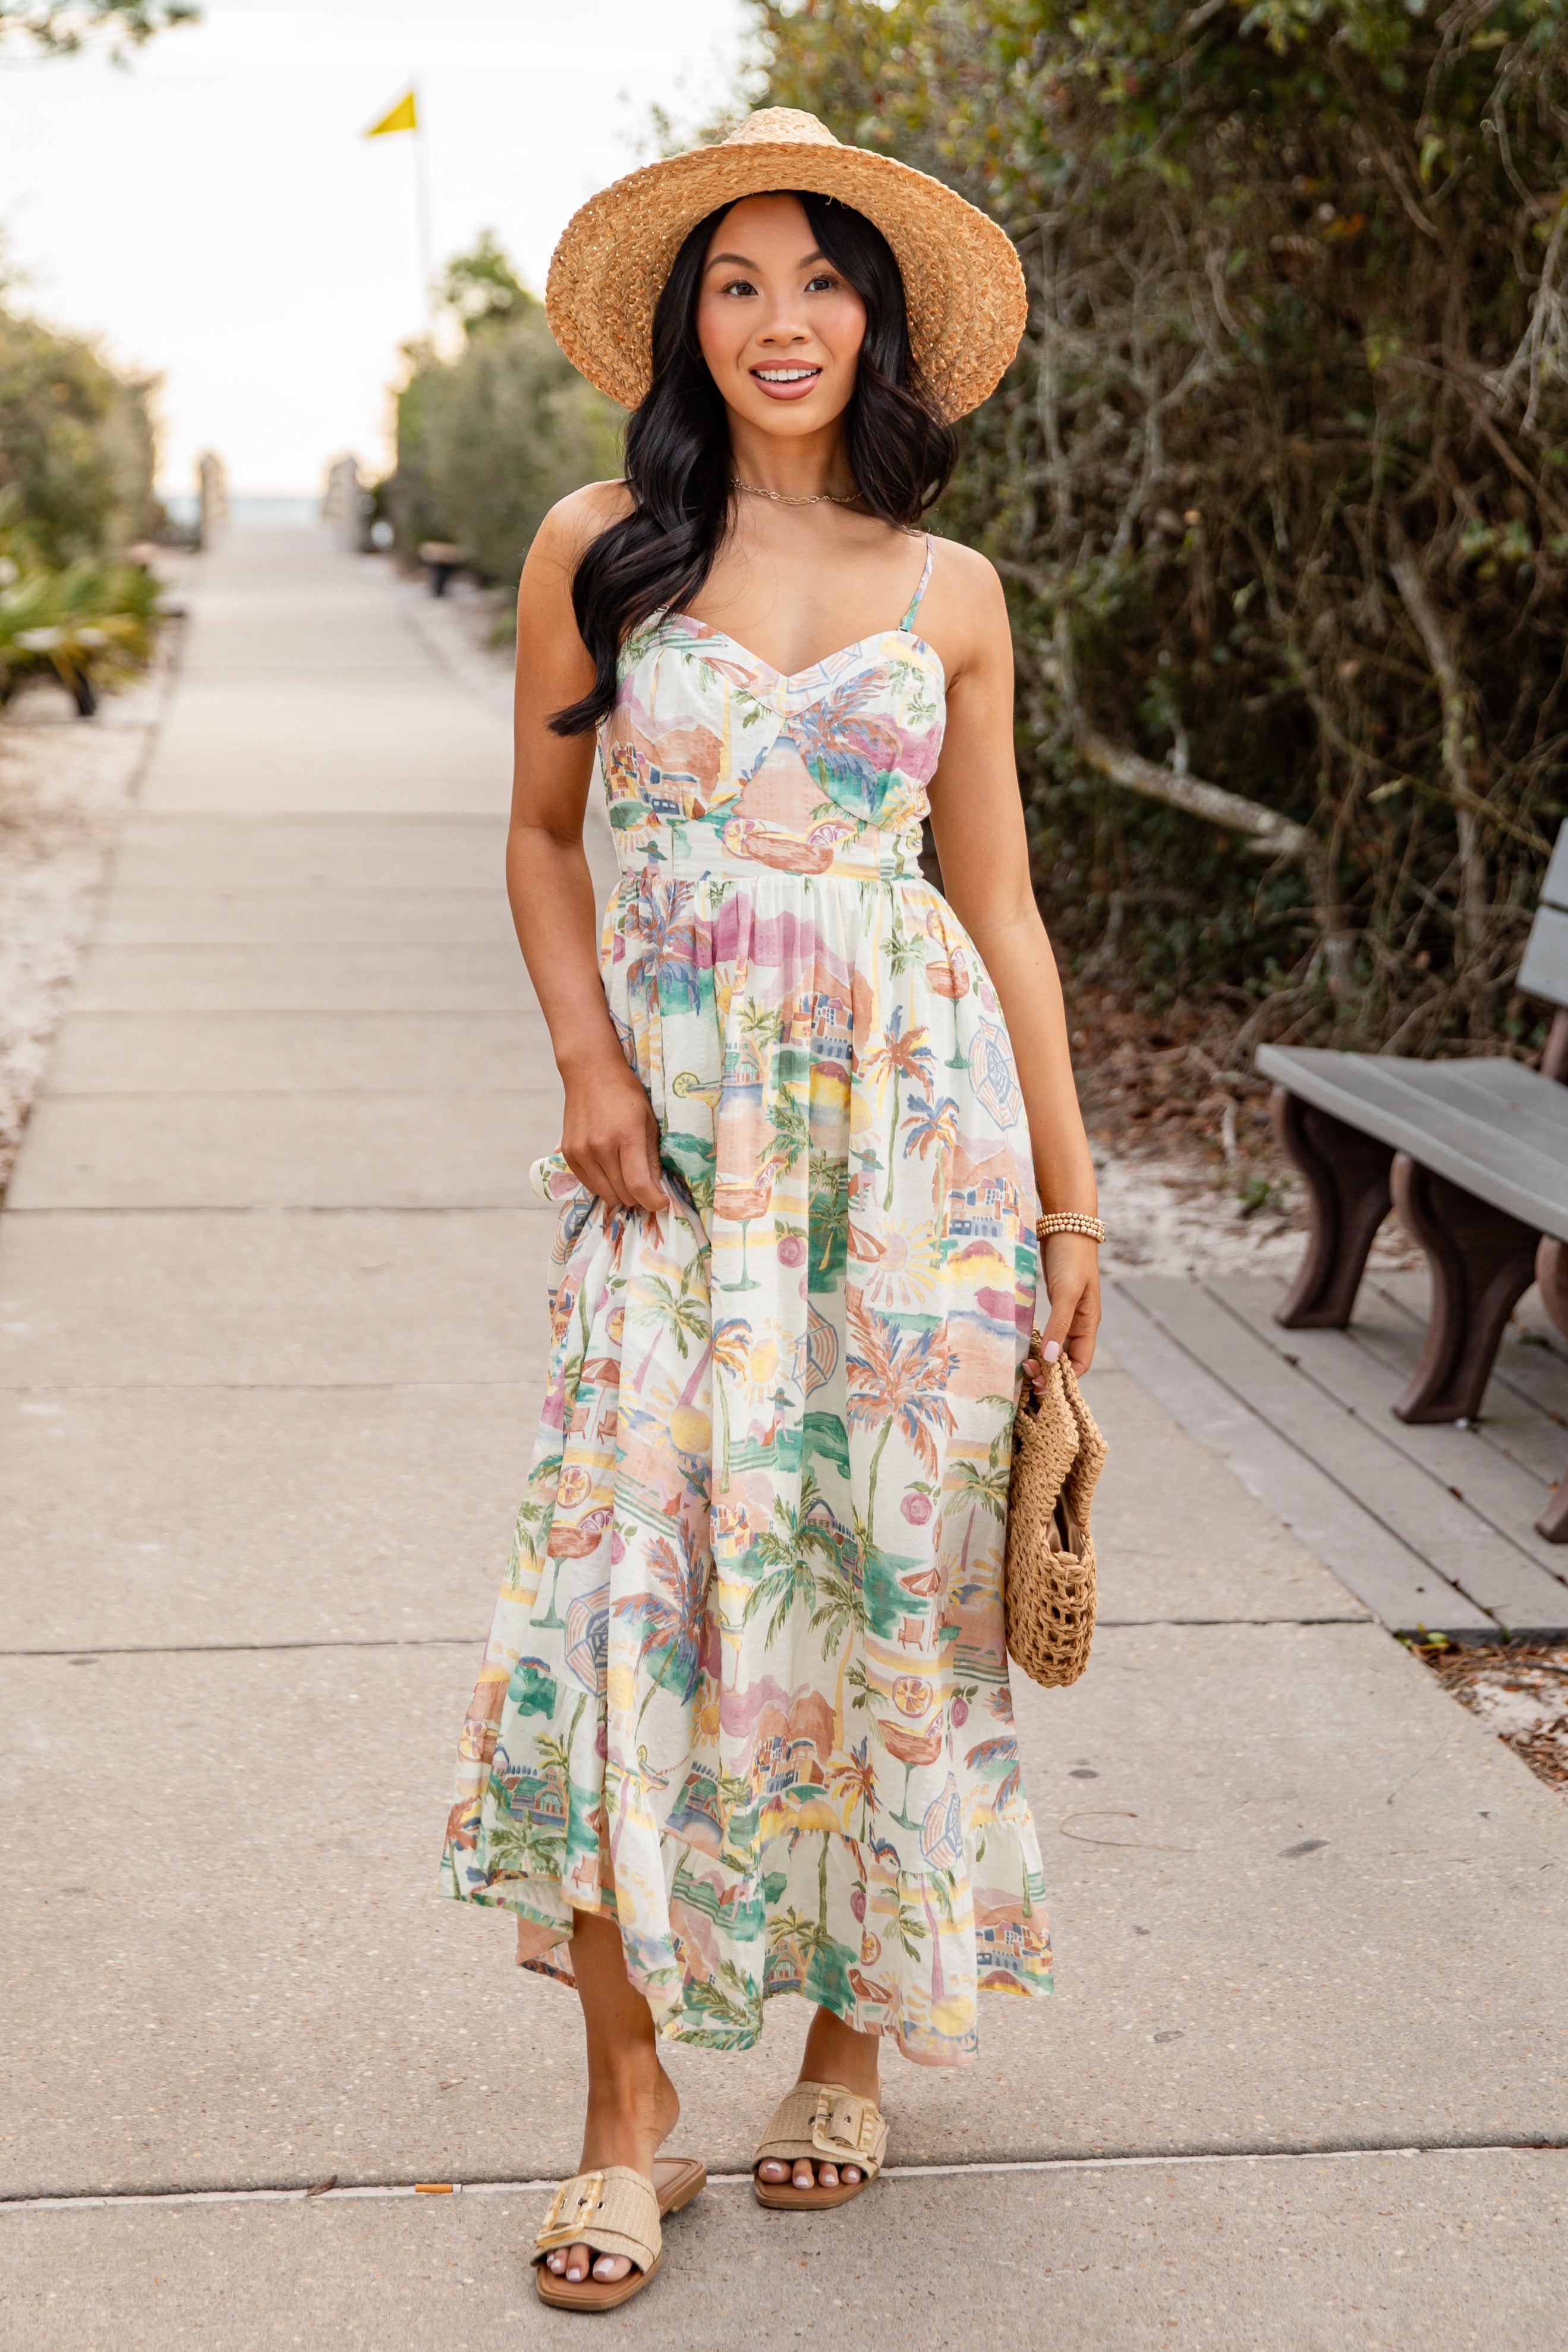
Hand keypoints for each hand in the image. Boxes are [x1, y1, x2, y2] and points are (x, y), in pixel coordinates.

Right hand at [560, 1057, 668, 1212]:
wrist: (590, 1073)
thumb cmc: (626, 1095)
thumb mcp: (649, 1122)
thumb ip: (652, 1158)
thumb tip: (657, 1190)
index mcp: (626, 1137)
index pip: (638, 1185)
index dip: (653, 1201)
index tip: (662, 1202)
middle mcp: (600, 1147)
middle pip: (623, 1194)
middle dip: (639, 1197)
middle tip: (647, 1187)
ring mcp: (581, 1152)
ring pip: (605, 1194)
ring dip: (621, 1193)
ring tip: (629, 1178)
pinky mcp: (569, 1155)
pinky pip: (589, 1185)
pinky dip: (604, 1185)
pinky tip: (611, 1170)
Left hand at [1031, 1232, 1100, 1381]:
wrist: (1065, 1224)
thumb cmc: (1070, 1257)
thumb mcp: (1065, 1292)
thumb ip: (1058, 1324)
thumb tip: (1049, 1359)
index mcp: (1088, 1324)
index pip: (1080, 1363)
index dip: (1063, 1378)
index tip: (1040, 1384)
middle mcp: (1079, 1323)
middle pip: (1066, 1359)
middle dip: (1049, 1372)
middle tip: (1025, 1376)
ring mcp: (1066, 1314)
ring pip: (1055, 1347)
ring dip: (1041, 1359)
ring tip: (1021, 1366)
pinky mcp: (1054, 1304)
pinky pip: (1047, 1332)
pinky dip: (1036, 1342)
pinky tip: (1021, 1346)